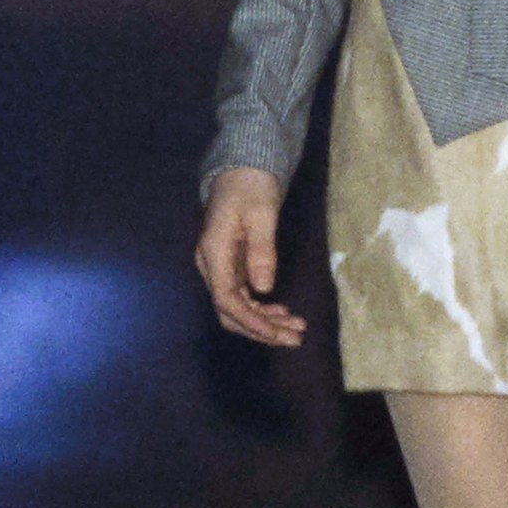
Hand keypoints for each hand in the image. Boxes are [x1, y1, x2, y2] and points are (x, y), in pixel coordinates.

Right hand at [195, 167, 305, 347]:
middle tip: (295, 338)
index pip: (227, 300)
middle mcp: (211, 265)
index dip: (252, 322)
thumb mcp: (263, 212)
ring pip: (237, 308)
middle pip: (230, 311)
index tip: (277, 333)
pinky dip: (262, 310)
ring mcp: (219, 267)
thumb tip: (263, 289)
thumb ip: (262, 250)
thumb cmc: (251, 186)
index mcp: (214, 253)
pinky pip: (242, 297)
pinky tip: (282, 314)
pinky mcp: (230, 267)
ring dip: (264, 323)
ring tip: (296, 328)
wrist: (241, 170)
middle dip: (261, 330)